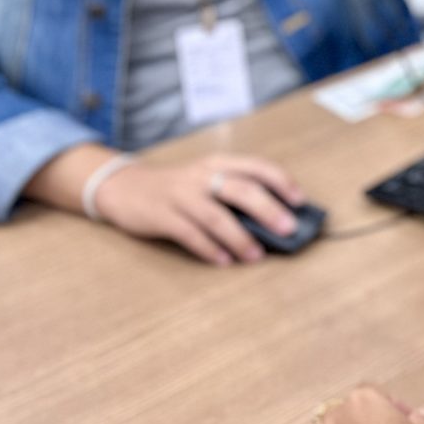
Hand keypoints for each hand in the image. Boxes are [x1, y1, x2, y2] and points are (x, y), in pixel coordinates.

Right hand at [93, 153, 306, 265]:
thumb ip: (234, 192)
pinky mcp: (161, 216)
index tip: (300, 201)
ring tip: (256, 255)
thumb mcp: (205, 178)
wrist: (122, 186)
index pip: (256, 166)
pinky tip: (224, 260)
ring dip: (240, 237)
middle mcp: (201, 175)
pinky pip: (189, 234)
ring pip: (215, 216)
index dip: (281, 182)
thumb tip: (273, 220)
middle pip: (240, 189)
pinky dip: (209, 249)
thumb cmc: (177, 186)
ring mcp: (180, 195)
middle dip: (268, 210)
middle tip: (288, 229)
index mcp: (217, 162)